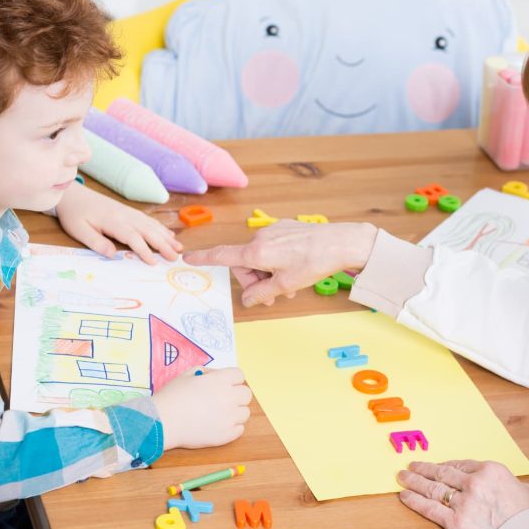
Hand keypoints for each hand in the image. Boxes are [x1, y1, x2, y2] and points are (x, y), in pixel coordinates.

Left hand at [55, 182, 181, 263]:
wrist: (74, 195)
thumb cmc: (75, 215)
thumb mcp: (78, 230)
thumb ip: (96, 242)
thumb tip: (113, 254)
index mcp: (112, 221)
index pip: (132, 237)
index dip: (144, 249)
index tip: (154, 262)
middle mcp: (124, 215)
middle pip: (147, 230)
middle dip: (163, 244)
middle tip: (175, 257)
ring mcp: (128, 212)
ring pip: (151, 224)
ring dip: (166, 236)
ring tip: (179, 247)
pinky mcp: (129, 211)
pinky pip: (148, 220)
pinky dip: (161, 228)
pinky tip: (169, 235)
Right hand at [152, 367, 251, 449]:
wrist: (163, 422)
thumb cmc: (172, 396)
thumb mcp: (187, 375)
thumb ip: (206, 372)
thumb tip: (216, 376)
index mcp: (220, 380)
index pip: (239, 375)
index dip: (231, 379)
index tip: (222, 384)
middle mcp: (229, 397)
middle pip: (246, 394)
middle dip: (236, 395)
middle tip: (222, 399)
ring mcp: (230, 418)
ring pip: (245, 413)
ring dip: (235, 412)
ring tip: (219, 414)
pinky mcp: (226, 435)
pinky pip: (240, 429)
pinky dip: (232, 427)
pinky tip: (218, 425)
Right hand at [183, 220, 377, 306]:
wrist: (340, 242)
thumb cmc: (314, 262)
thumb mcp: (286, 285)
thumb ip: (262, 293)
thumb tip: (247, 300)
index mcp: (256, 252)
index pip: (222, 255)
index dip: (204, 258)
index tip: (188, 257)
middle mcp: (260, 238)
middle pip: (245, 264)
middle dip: (255, 281)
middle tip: (274, 297)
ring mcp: (273, 232)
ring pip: (260, 258)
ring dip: (268, 274)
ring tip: (288, 287)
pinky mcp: (285, 229)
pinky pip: (272, 249)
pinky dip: (277, 263)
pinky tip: (294, 271)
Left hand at [397, 460, 528, 528]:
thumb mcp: (527, 493)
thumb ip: (512, 486)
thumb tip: (511, 488)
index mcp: (491, 471)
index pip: (462, 464)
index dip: (446, 465)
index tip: (438, 466)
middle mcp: (474, 482)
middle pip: (443, 473)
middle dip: (424, 469)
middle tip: (412, 467)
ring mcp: (463, 502)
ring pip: (432, 488)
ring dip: (414, 481)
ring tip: (403, 478)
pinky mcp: (455, 522)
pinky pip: (429, 508)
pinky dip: (414, 501)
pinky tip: (405, 496)